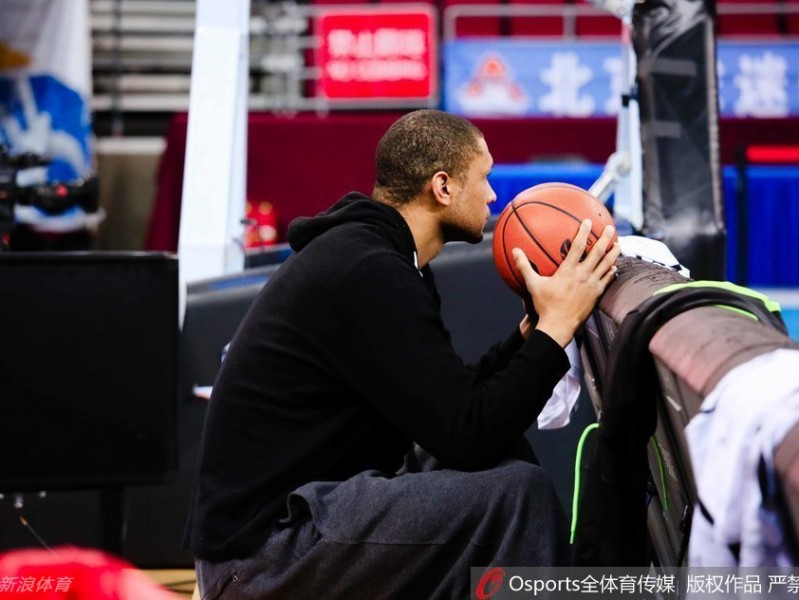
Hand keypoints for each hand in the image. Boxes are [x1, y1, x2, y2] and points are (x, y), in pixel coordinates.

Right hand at [513, 219, 619, 346]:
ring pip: (607, 264)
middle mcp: (583, 275)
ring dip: (614, 253)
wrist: (558, 326)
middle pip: (598, 252)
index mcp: (568, 270)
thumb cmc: (545, 305)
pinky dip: (611, 271)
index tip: (588, 221)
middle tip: (611, 228)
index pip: (578, 246)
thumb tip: (515, 251)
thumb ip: (524, 266)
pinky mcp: (597, 294)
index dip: (584, 231)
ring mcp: (592, 285)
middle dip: (606, 238)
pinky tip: (614, 267)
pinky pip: (607, 280)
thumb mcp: (532, 284)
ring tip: (618, 244)